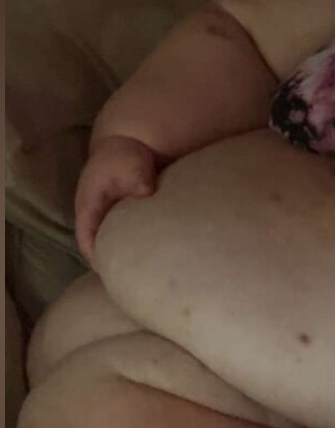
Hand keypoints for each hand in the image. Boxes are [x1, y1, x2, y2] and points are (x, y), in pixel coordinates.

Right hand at [74, 135, 159, 264]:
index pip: (87, 240)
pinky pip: (127, 238)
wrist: (133, 144)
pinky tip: (155, 258)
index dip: (96, 259)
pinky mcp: (125, 217)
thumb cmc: (124, 156)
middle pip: (99, 248)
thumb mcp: (129, 164)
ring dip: (123, 258)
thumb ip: (136, 177)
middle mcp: (97, 217)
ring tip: (144, 276)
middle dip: (111, 265)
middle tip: (130, 283)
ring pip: (113, 244)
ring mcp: (110, 218)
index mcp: (89, 208)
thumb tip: (146, 192)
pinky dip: (136, 248)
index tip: (111, 274)